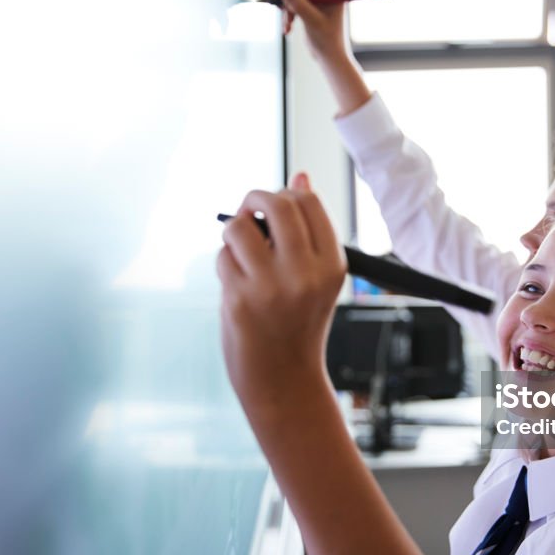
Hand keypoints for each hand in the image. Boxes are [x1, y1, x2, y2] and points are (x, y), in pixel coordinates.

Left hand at [217, 176, 345, 414]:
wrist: (284, 380)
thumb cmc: (297, 323)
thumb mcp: (315, 277)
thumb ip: (307, 230)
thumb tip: (300, 175)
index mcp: (332, 265)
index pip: (308, 202)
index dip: (285, 193)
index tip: (274, 207)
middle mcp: (306, 273)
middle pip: (277, 205)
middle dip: (256, 198)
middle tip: (249, 211)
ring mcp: (272, 287)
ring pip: (241, 227)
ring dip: (234, 233)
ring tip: (241, 254)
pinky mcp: (240, 299)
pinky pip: (223, 257)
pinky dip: (225, 264)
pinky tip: (236, 286)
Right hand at [281, 0, 348, 62]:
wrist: (330, 59)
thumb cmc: (327, 42)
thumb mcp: (312, 21)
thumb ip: (299, 4)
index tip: (286, 0)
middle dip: (292, 1)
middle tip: (288, 16)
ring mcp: (319, 2)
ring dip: (288, 11)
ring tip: (287, 26)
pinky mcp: (311, 10)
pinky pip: (295, 5)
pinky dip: (289, 16)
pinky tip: (287, 29)